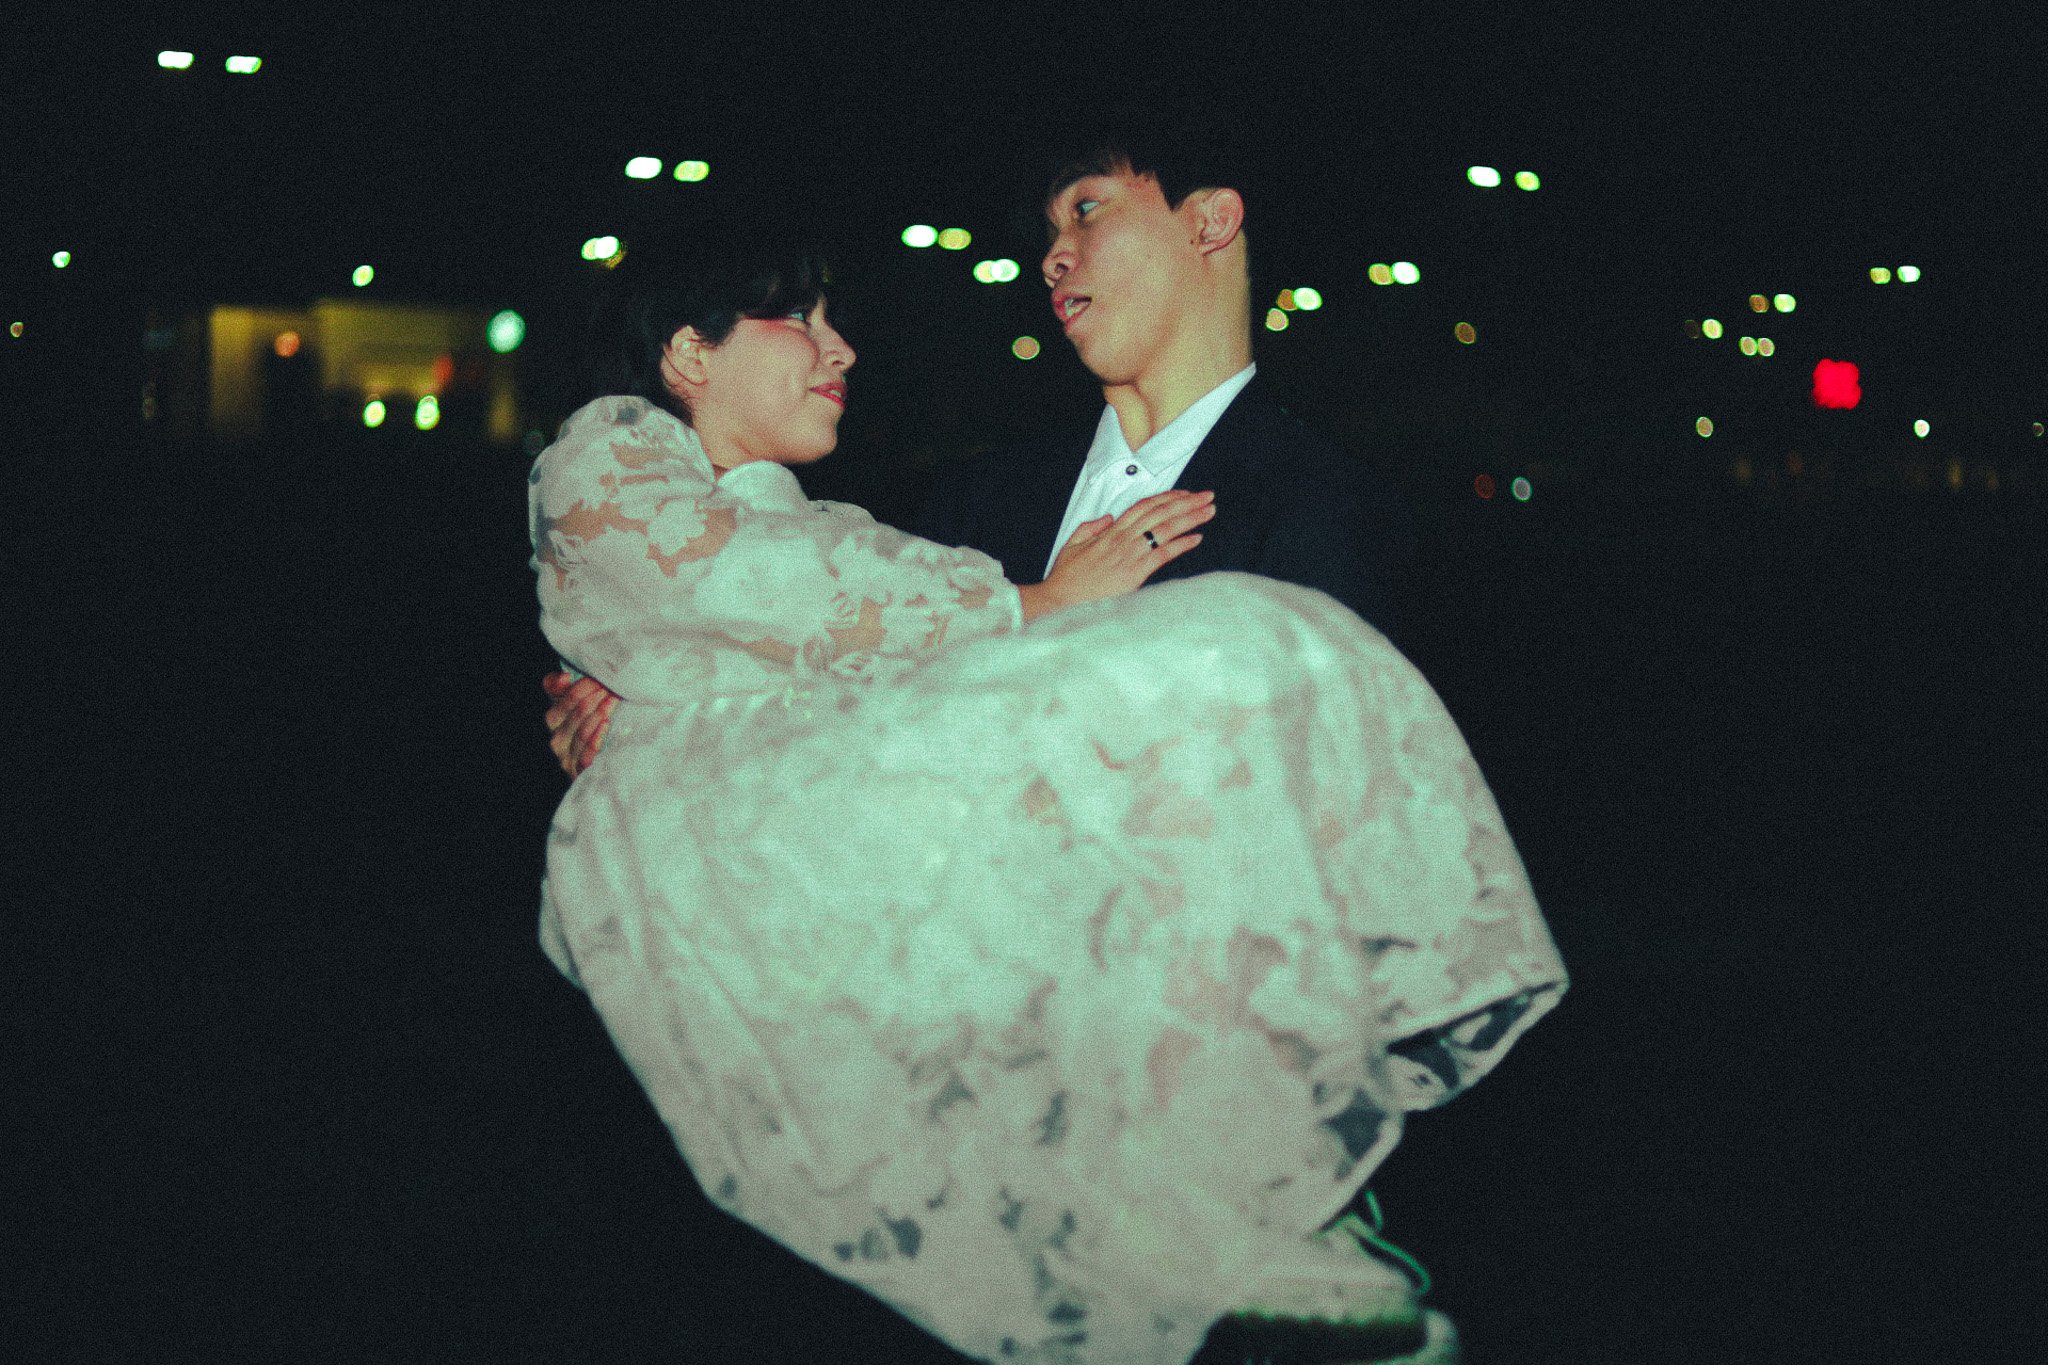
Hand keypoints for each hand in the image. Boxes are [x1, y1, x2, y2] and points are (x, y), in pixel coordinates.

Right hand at [542, 671, 617, 776]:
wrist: (601, 759)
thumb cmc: (586, 723)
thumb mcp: (571, 702)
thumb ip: (560, 685)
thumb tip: (564, 677)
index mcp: (553, 719)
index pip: (565, 700)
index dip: (583, 688)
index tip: (601, 680)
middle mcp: (557, 739)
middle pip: (576, 715)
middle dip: (595, 699)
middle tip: (612, 689)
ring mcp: (567, 757)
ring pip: (582, 733)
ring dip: (598, 715)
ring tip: (612, 702)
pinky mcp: (579, 772)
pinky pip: (585, 757)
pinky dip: (595, 741)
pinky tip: (605, 726)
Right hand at [1020, 489, 1214, 621]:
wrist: (1060, 600)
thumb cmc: (1066, 578)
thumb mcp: (1073, 545)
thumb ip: (1091, 528)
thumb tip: (1109, 518)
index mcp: (1110, 532)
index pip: (1144, 506)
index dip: (1166, 497)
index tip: (1184, 493)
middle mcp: (1123, 539)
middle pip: (1160, 513)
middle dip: (1186, 502)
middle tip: (1207, 496)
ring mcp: (1130, 555)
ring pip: (1165, 529)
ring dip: (1190, 518)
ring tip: (1208, 511)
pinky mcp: (1135, 574)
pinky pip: (1163, 554)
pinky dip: (1182, 545)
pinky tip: (1197, 538)